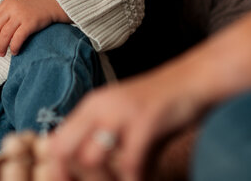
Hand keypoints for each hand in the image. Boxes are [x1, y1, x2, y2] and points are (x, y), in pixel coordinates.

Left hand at [0, 0, 69, 55]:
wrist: (55, 3)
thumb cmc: (36, 6)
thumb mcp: (19, 4)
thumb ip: (7, 13)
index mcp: (7, 3)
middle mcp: (12, 8)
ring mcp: (21, 15)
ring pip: (4, 35)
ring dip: (2, 47)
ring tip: (3, 53)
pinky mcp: (30, 23)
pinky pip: (17, 39)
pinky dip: (14, 47)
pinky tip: (15, 51)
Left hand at [47, 63, 204, 180]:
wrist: (195, 80)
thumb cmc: (162, 106)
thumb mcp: (126, 120)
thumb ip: (106, 145)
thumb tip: (91, 176)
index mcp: (91, 107)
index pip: (55, 143)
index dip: (58, 170)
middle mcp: (99, 107)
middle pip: (62, 151)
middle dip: (72, 177)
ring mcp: (121, 113)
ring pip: (89, 160)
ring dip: (105, 180)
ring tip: (122, 180)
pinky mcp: (145, 122)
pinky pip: (129, 165)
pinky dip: (134, 180)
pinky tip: (143, 178)